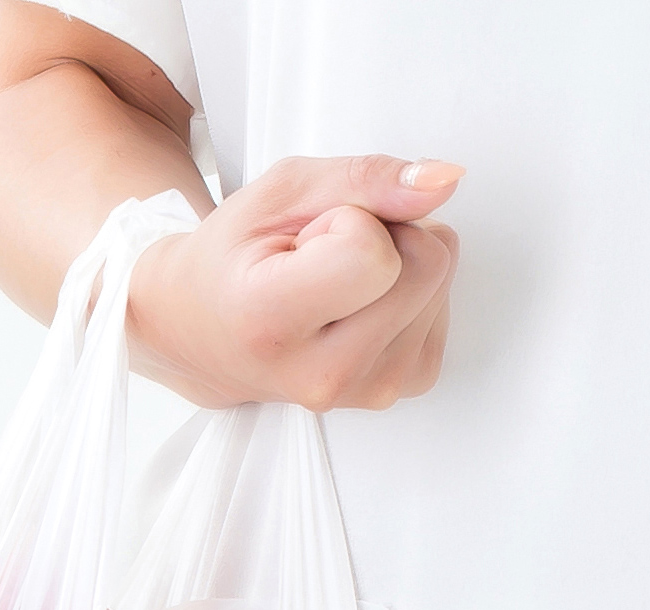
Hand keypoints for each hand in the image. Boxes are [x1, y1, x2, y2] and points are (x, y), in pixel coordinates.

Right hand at [130, 155, 463, 411]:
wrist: (205, 331)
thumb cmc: (234, 260)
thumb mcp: (281, 193)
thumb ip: (364, 179)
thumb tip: (444, 180)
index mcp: (270, 324)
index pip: (373, 255)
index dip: (351, 220)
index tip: (305, 240)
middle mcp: (322, 374)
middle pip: (426, 262)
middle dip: (385, 235)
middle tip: (321, 257)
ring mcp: (366, 390)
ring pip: (441, 279)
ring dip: (397, 263)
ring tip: (334, 282)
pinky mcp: (401, 387)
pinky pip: (443, 307)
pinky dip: (407, 293)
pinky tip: (357, 305)